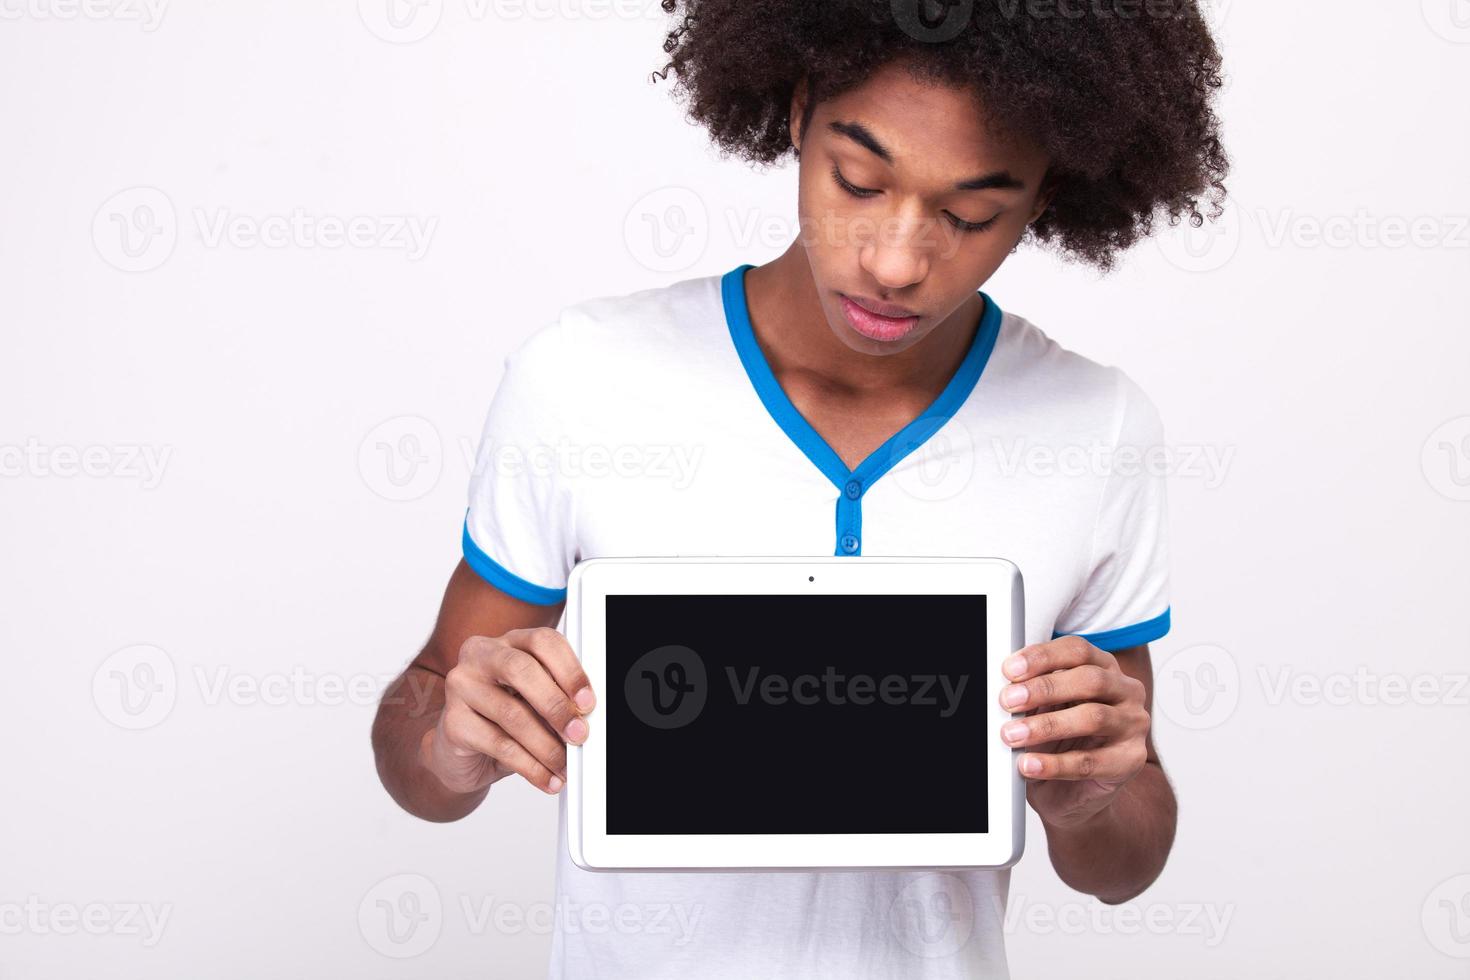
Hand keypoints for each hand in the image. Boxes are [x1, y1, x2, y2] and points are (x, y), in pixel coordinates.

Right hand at [421, 627, 595, 795]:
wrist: (459, 754)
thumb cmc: (503, 721)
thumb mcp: (534, 703)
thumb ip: (557, 699)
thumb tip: (584, 717)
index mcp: (509, 642)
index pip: (542, 642)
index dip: (569, 670)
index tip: (587, 701)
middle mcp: (480, 656)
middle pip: (522, 670)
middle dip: (556, 706)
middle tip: (578, 734)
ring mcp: (461, 687)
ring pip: (512, 714)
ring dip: (546, 746)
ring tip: (565, 765)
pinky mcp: (452, 722)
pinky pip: (498, 744)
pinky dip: (530, 766)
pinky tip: (546, 778)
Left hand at [996, 635, 1149, 829]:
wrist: (1077, 790)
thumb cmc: (1063, 739)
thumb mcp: (1045, 708)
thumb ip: (1032, 694)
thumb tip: (1006, 688)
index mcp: (1104, 667)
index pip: (1078, 651)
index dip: (1043, 657)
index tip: (1011, 670)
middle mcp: (1125, 691)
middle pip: (1089, 680)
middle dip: (1044, 689)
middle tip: (1009, 700)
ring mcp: (1132, 725)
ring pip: (1093, 717)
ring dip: (1046, 725)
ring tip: (1013, 735)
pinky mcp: (1130, 760)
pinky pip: (1091, 761)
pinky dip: (1055, 764)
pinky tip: (1030, 765)